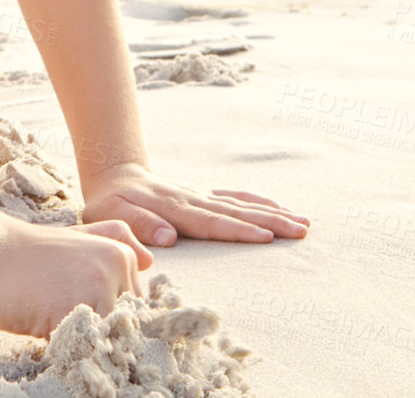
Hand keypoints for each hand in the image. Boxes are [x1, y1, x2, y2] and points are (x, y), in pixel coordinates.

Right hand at [0, 217, 151, 336]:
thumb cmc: (27, 254)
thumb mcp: (78, 238)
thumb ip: (114, 243)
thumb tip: (151, 260)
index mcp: (121, 255)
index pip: (135, 312)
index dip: (107, 318)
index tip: (75, 305)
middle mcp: (116, 268)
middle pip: (122, 328)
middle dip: (97, 331)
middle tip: (58, 308)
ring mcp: (96, 288)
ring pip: (103, 341)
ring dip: (80, 342)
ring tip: (49, 314)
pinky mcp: (72, 310)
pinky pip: (79, 349)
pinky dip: (62, 349)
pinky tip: (40, 322)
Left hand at [80, 164, 309, 245]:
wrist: (114, 175)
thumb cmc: (110, 204)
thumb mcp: (112, 215)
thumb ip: (139, 225)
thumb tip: (168, 238)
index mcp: (174, 209)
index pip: (212, 223)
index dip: (240, 231)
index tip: (267, 237)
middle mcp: (194, 199)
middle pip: (237, 212)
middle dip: (271, 222)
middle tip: (301, 230)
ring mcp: (201, 195)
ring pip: (243, 204)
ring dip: (273, 213)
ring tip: (303, 222)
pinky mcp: (204, 195)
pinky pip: (236, 198)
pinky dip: (260, 202)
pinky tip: (280, 209)